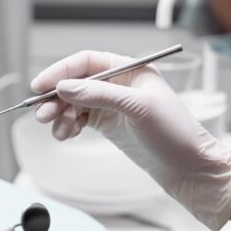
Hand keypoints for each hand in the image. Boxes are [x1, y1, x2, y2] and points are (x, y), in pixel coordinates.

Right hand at [31, 50, 230, 230]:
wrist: (190, 168)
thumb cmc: (175, 133)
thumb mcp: (137, 108)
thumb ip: (99, 94)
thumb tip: (64, 87)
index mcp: (130, 69)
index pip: (86, 62)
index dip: (61, 71)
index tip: (40, 85)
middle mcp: (119, 84)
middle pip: (76, 83)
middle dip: (56, 99)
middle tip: (42, 115)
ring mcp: (112, 105)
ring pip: (74, 103)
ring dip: (61, 116)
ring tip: (58, 132)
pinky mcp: (109, 124)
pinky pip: (79, 119)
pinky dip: (69, 127)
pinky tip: (67, 135)